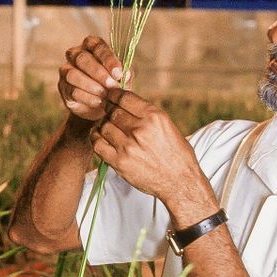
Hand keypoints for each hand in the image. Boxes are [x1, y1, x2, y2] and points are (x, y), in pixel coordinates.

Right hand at [58, 36, 128, 121]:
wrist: (101, 106)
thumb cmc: (112, 85)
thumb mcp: (122, 77)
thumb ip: (124, 73)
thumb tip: (125, 74)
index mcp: (92, 46)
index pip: (97, 46)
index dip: (108, 59)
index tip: (119, 73)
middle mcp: (75, 54)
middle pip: (82, 58)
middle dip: (98, 73)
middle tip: (112, 86)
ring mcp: (66, 70)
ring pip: (73, 74)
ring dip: (91, 86)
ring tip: (105, 95)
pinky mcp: (62, 87)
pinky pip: (71, 90)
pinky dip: (87, 97)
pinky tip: (98, 102)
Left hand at [90, 91, 210, 210]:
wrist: (180, 182)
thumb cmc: (176, 154)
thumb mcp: (167, 126)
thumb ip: (146, 114)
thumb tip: (125, 101)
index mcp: (155, 117)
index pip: (125, 97)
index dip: (114, 94)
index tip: (111, 95)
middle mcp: (140, 129)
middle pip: (113, 112)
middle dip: (109, 110)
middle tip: (109, 112)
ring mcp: (128, 146)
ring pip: (104, 126)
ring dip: (104, 125)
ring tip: (108, 127)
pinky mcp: (119, 162)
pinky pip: (98, 144)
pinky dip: (96, 138)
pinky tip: (100, 137)